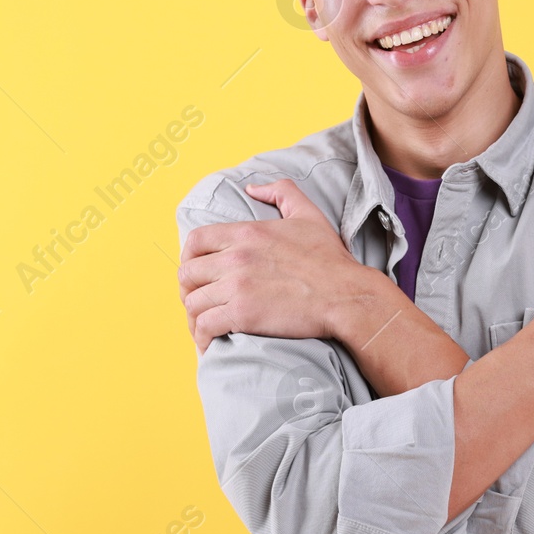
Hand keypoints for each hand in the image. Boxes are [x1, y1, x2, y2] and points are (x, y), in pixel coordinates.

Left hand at [178, 179, 372, 352]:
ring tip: (203, 327)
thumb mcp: (308, 214)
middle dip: (189, 290)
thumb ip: (281, 191)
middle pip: (188, 274)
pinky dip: (201, 338)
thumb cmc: (330, 259)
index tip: (196, 272)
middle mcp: (236, 257)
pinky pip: (205, 327)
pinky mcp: (243, 315)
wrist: (346, 295)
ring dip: (194, 317)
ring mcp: (237, 287)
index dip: (189, 258)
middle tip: (200, 302)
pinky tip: (208, 344)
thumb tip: (252, 188)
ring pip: (193, 303)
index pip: (195, 241)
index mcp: (246, 232)